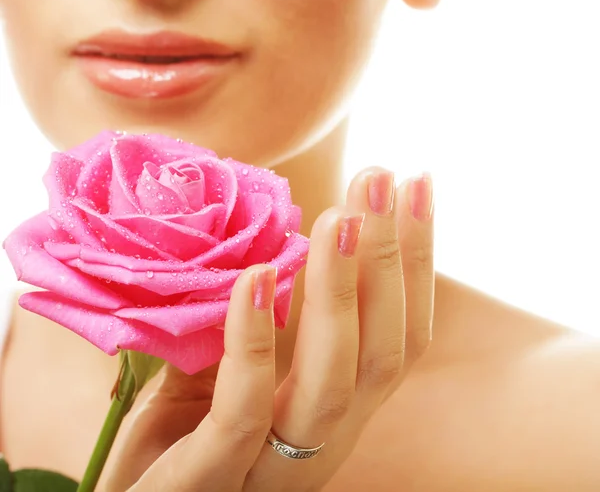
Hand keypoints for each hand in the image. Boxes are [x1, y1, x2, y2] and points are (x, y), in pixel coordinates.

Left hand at [102, 167, 434, 490]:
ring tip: (342, 215)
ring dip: (342, 288)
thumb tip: (273, 242)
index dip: (415, 263)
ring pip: (333, 379)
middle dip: (391, 259)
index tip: (417, 188)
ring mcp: (274, 469)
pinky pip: (246, 410)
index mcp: (332, 410)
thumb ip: (252, 321)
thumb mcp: (222, 370)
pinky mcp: (213, 480)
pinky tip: (258, 274)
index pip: (397, 334)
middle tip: (384, 178)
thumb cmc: (179, 437)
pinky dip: (255, 339)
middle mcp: (322, 441)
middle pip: (383, 351)